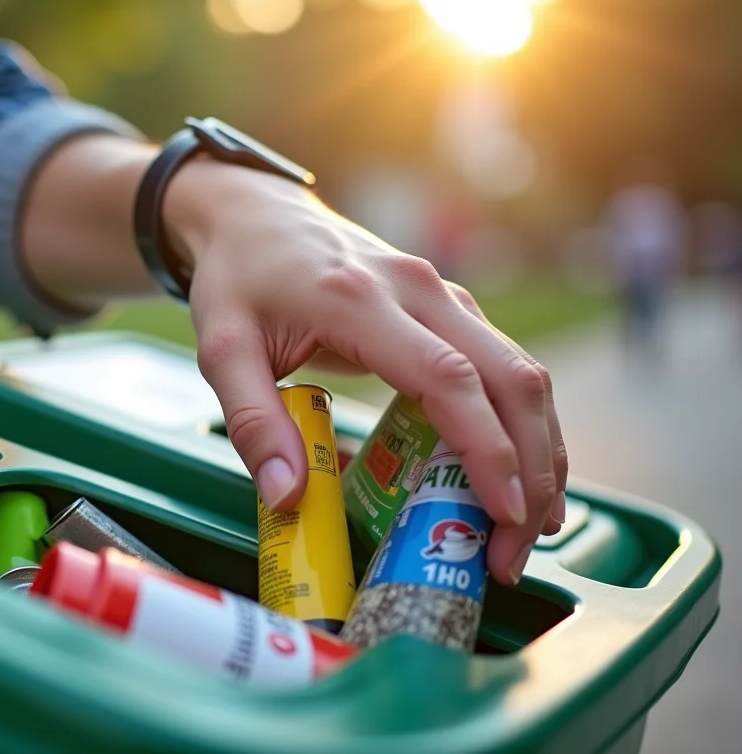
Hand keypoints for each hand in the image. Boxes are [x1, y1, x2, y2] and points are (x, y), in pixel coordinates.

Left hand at [164, 160, 567, 585]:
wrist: (253, 213)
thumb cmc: (237, 280)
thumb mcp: (222, 350)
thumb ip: (253, 421)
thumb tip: (288, 496)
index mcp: (360, 300)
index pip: (448, 378)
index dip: (486, 448)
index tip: (505, 512)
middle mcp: (419, 290)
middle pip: (509, 378)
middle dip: (531, 469)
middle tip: (514, 550)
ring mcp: (442, 294)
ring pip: (522, 372)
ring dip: (540, 451)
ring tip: (531, 528)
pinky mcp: (449, 307)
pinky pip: (504, 366)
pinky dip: (522, 424)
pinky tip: (521, 476)